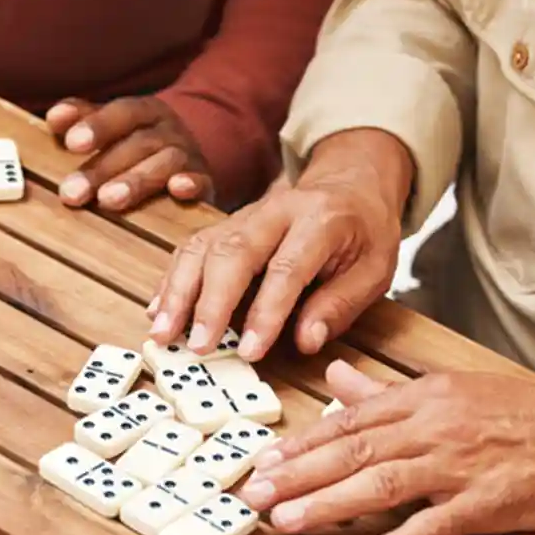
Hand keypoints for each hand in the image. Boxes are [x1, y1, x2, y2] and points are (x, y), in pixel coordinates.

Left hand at [47, 96, 211, 211]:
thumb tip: (54, 117)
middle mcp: (168, 130)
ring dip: (136, 180)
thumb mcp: (114, 126)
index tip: (71, 142)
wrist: (190, 158)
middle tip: (72, 193)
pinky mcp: (204, 183)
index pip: (122, 113)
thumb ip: (84, 118)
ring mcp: (188, 156)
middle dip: (103, 168)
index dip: (98, 125)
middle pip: (138, 143)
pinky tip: (178, 190)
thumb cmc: (138, 145)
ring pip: (166, 162)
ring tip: (108, 200)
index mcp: (144, 112)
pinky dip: (192, 184)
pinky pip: (202, 181)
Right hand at [146, 129, 411, 358]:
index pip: (287, 268)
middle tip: (196, 346)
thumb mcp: (376, 269)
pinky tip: (158, 310)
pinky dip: (170, 280)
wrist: (351, 183)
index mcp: (321, 220)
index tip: (250, 351)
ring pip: (202, 247)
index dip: (265, 312)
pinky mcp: (225, 224)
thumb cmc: (365, 233)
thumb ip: (341, 304)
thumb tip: (306, 341)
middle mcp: (276, 211)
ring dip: (177, 292)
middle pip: (233, 253)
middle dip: (209, 303)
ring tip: (162, 333)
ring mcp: (244, 214)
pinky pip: (190, 248)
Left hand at [238, 361, 534, 534]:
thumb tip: (333, 377)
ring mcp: (458, 467)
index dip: (300, 444)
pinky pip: (431, 529)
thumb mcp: (450, 388)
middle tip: (253, 495)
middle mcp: (434, 428)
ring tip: (284, 523)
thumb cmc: (521, 414)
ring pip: (380, 485)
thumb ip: (385, 391)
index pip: (347, 422)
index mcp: (422, 398)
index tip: (262, 461)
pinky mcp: (485, 504)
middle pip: (352, 452)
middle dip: (297, 474)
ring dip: (327, 505)